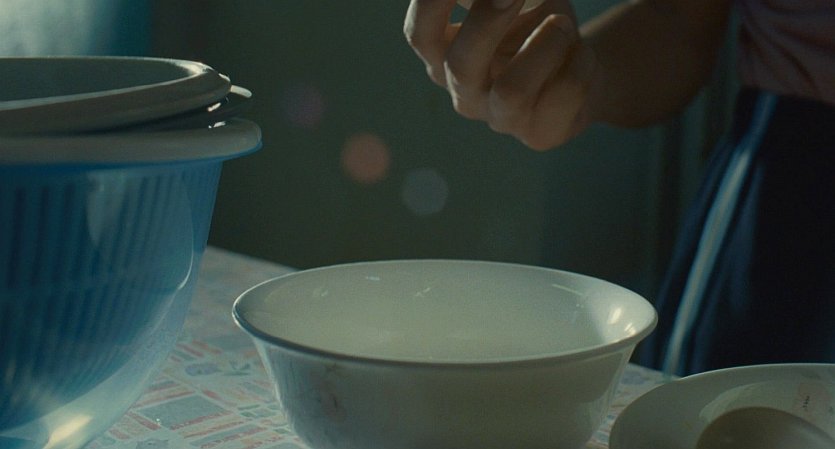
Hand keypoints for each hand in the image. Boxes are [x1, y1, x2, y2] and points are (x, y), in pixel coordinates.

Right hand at [404, 0, 598, 149]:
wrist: (577, 67)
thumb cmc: (534, 23)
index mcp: (445, 54)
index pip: (420, 34)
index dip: (432, 3)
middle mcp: (465, 91)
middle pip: (460, 65)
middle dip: (487, 21)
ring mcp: (500, 119)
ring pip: (511, 92)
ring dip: (545, 44)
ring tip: (562, 24)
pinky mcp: (540, 134)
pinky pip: (563, 94)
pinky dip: (580, 60)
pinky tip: (580, 52)